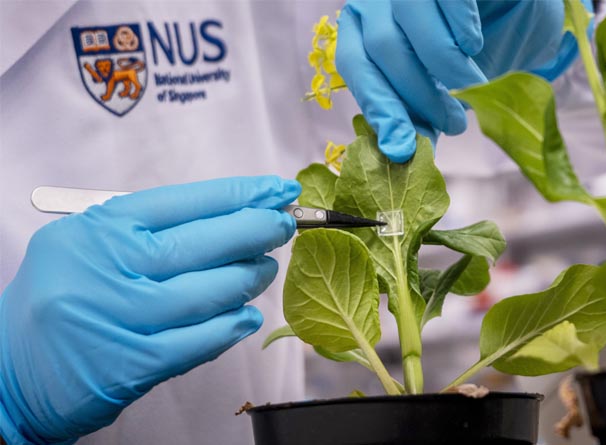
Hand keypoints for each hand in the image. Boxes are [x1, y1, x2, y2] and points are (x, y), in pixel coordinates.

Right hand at [0, 176, 299, 443]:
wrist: (6, 371)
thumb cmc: (58, 299)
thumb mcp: (86, 245)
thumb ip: (147, 231)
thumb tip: (228, 217)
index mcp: (98, 229)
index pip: (184, 201)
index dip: (238, 194)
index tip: (275, 190)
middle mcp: (108, 268)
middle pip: (202, 243)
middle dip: (254, 230)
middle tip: (283, 224)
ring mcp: (120, 317)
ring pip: (206, 293)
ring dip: (248, 278)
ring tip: (266, 267)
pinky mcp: (131, 364)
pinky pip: (197, 342)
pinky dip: (228, 328)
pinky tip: (247, 316)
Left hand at [337, 0, 590, 162]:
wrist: (505, 11)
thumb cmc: (463, 49)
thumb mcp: (437, 84)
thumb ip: (417, 112)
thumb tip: (405, 153)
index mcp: (361, 28)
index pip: (356, 67)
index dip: (378, 108)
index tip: (401, 146)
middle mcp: (376, 0)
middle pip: (381, 49)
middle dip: (418, 95)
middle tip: (453, 124)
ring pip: (410, 25)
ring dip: (445, 68)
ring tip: (472, 89)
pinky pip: (448, 1)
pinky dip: (461, 28)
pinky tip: (473, 44)